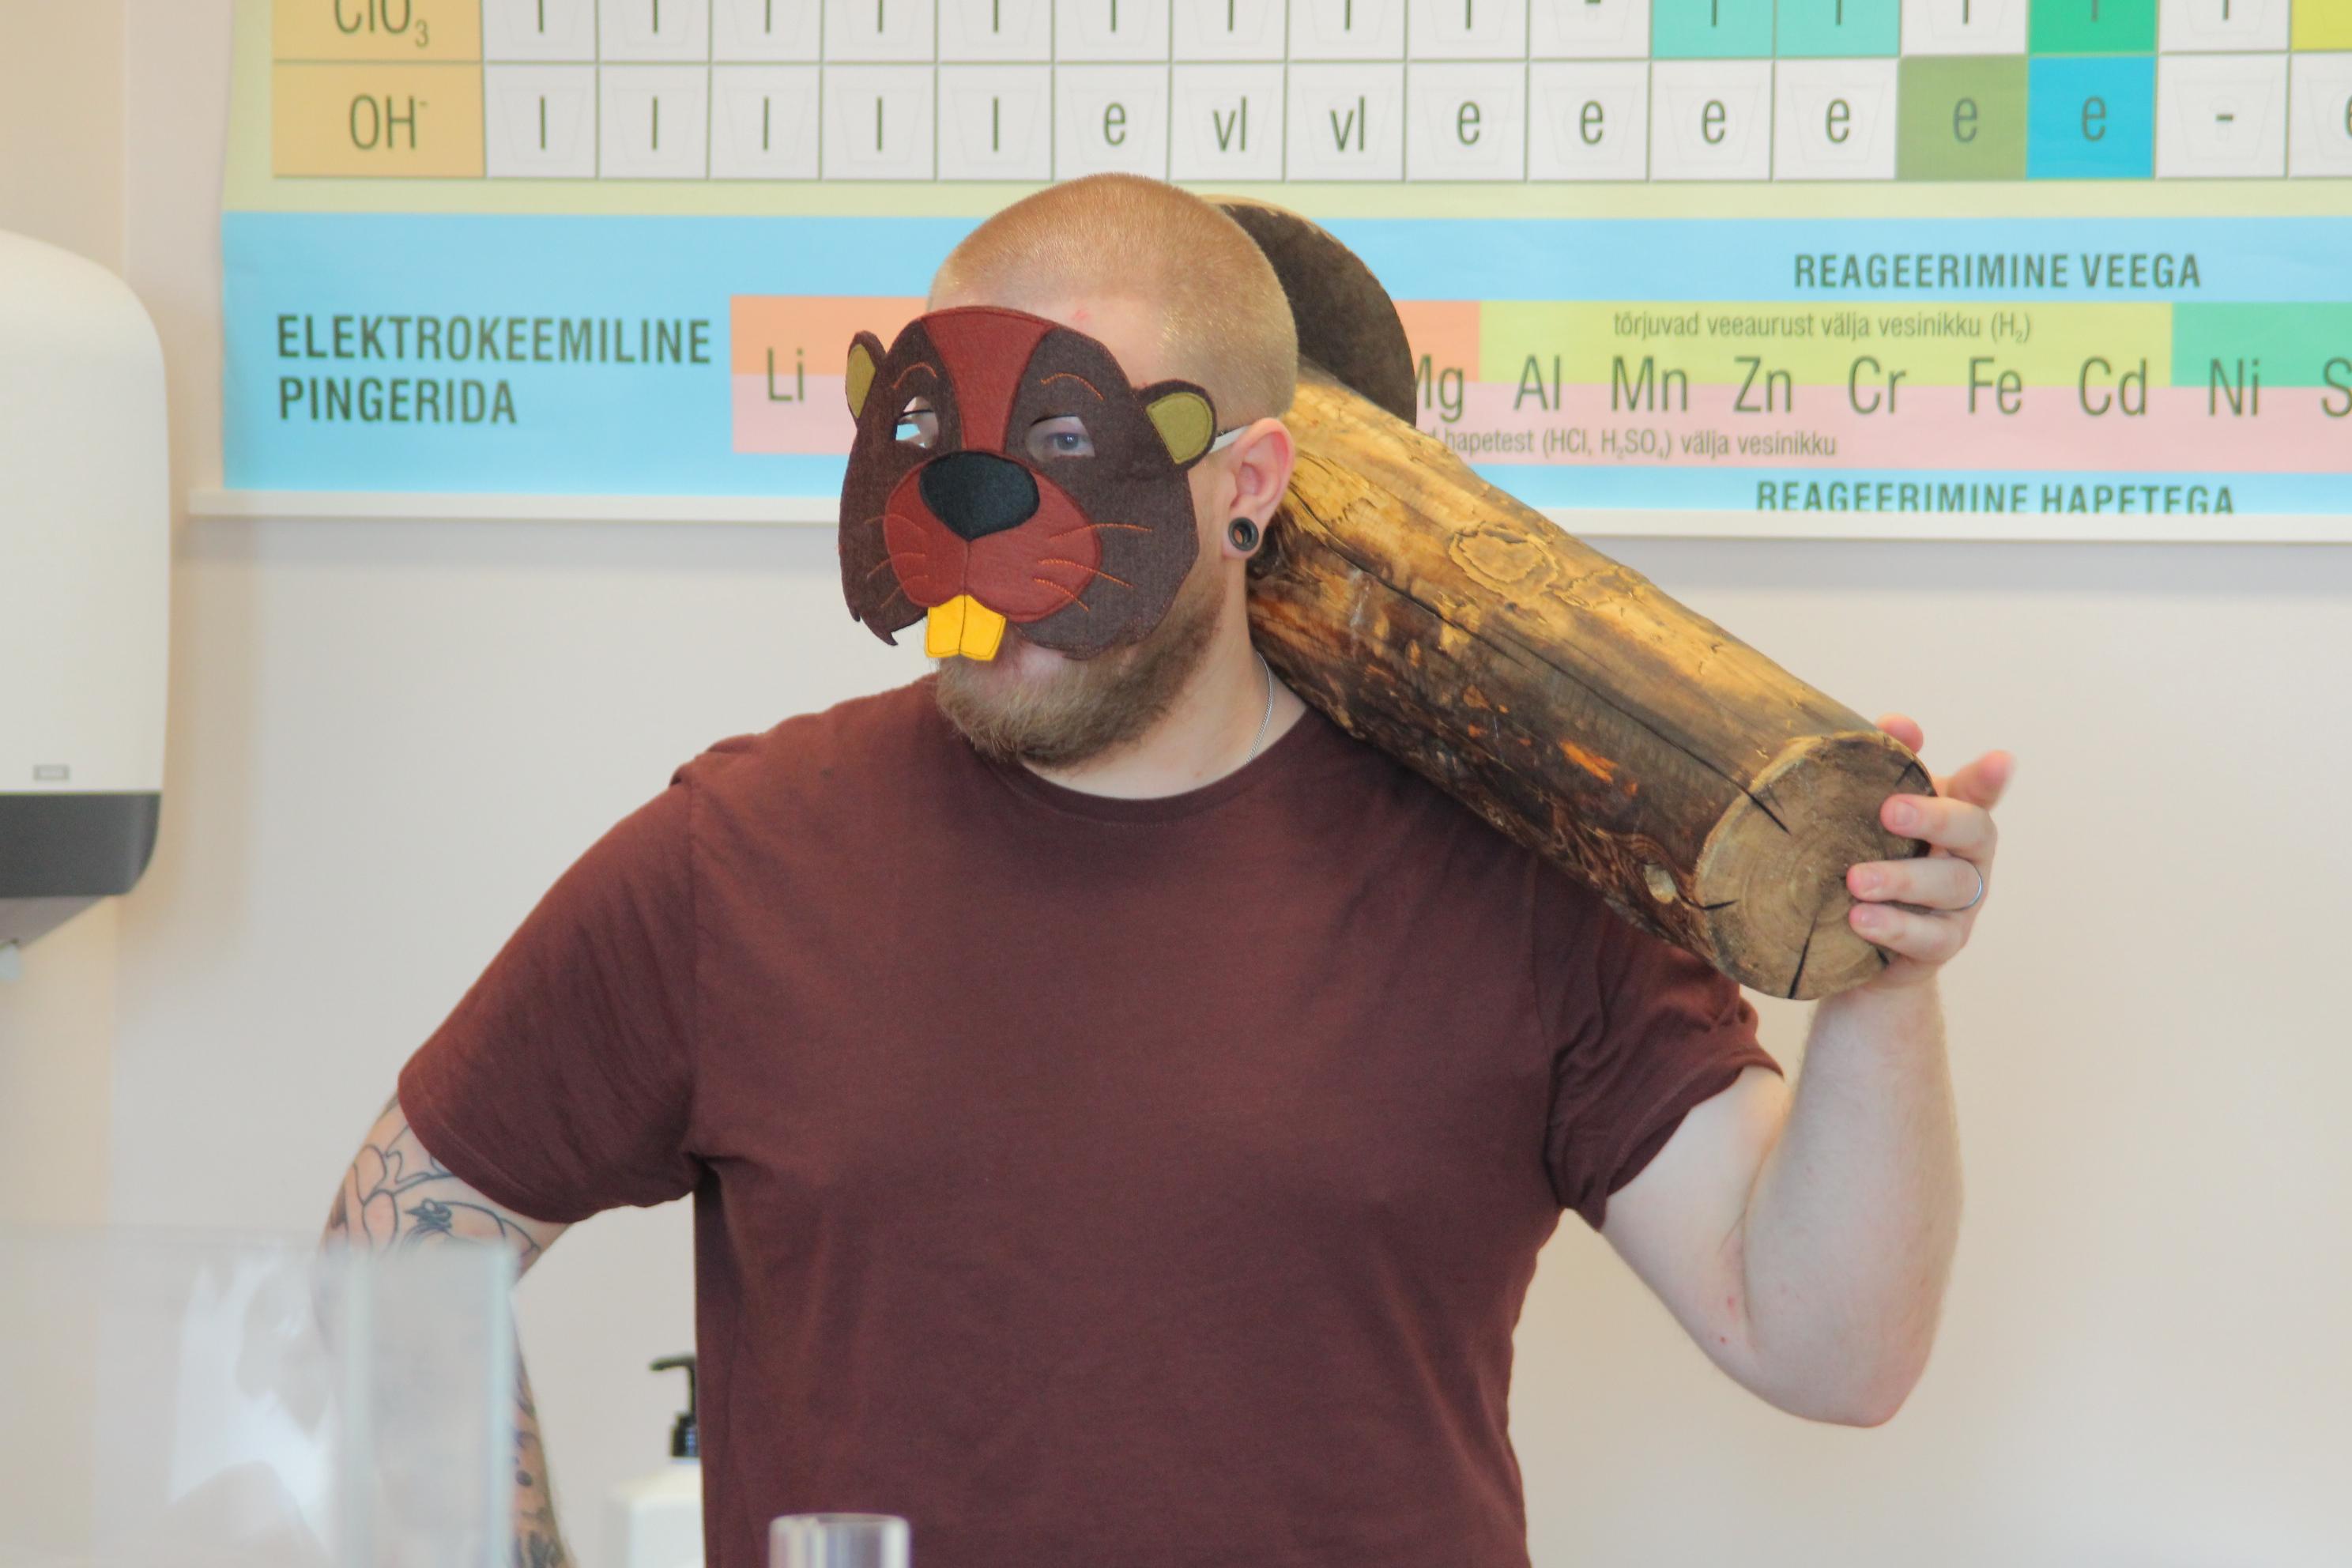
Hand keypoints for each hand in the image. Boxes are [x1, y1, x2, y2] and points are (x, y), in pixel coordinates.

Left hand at [1844, 715, 2012, 991]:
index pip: (1977, 791)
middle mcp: (1967, 858)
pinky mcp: (1941, 946)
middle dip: (1935, 817)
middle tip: (1889, 811)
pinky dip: (1894, 927)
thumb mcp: (1871, 814)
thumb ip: (1885, 765)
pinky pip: (1928, 938)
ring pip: (1948, 885)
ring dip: (1901, 879)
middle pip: (1972, 830)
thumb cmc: (1872, 861)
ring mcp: (1960, 906)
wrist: (1858, 947)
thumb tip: (1895, 722)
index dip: (1989, 777)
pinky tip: (1860, 920)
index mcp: (1954, 819)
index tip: (2000, 760)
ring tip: (1855, 880)